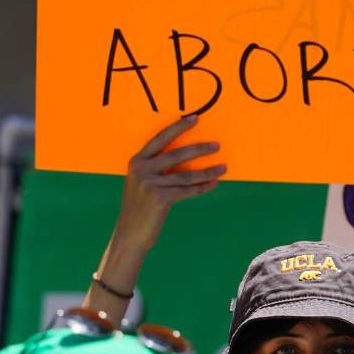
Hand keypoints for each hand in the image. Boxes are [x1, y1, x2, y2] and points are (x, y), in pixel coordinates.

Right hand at [112, 115, 225, 249]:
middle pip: (176, 154)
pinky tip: (214, 182)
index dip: (178, 127)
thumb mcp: (142, 183)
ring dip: (207, 171)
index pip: (160, 138)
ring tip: (223, 168)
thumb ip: (156, 168)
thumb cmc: (140, 208)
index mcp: (137, 161)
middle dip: (199, 149)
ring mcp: (149, 184)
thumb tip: (187, 154)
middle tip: (216, 146)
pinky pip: (187, 190)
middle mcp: (141, 170)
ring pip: (186, 175)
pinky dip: (202, 187)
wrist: (129, 235)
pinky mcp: (159, 198)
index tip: (195, 118)